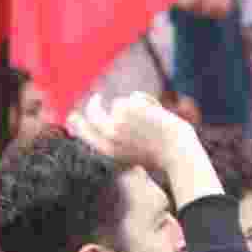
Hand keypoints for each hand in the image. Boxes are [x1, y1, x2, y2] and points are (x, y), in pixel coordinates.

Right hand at [67, 92, 194, 170]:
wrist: (178, 152)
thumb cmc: (161, 156)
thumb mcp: (134, 152)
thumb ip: (117, 139)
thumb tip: (108, 120)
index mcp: (108, 151)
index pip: (83, 132)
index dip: (76, 122)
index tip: (73, 115)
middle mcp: (108, 136)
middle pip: (92, 112)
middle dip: (93, 103)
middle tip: (97, 97)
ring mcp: (117, 120)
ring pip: (120, 103)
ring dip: (135, 106)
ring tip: (152, 121)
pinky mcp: (129, 107)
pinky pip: (135, 96)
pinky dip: (147, 101)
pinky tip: (158, 115)